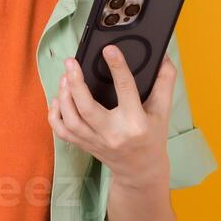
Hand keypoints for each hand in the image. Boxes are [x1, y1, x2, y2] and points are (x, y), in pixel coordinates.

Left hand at [48, 46, 175, 187]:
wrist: (141, 170)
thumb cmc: (152, 136)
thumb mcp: (163, 110)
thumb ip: (165, 81)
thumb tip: (163, 55)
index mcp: (136, 123)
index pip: (126, 90)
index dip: (118, 67)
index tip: (109, 49)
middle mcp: (114, 134)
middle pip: (87, 108)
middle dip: (76, 83)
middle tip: (71, 62)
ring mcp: (96, 142)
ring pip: (71, 120)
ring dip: (64, 96)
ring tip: (65, 77)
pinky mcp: (84, 146)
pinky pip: (62, 132)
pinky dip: (55, 115)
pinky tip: (58, 98)